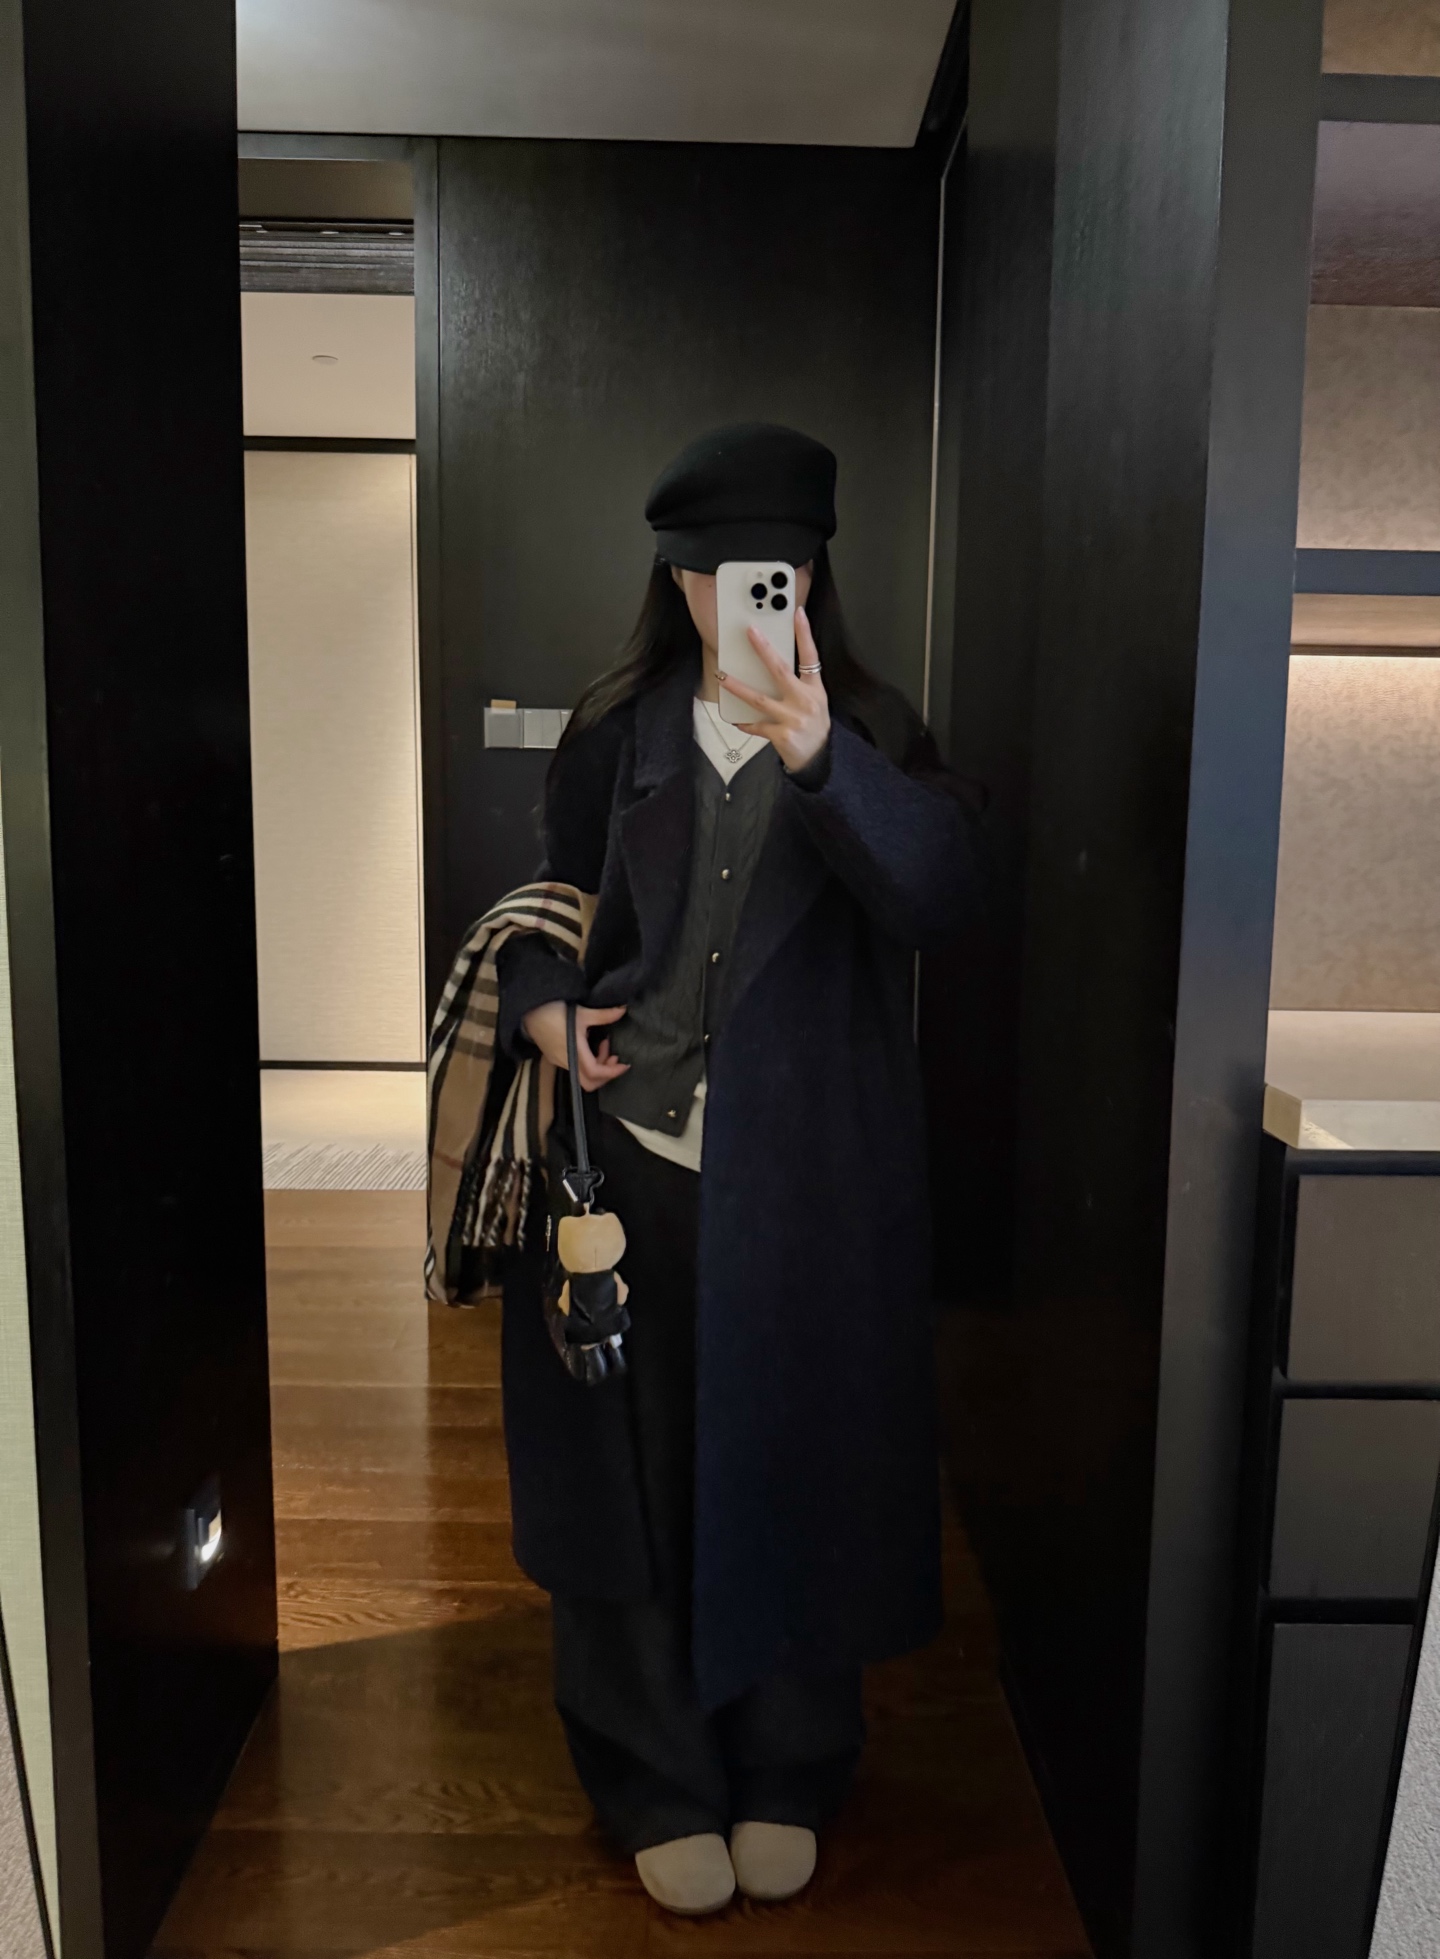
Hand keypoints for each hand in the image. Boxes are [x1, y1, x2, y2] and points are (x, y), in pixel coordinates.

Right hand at [521, 1000, 628, 1089]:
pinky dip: (588, 1063)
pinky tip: (590, 1046)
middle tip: (614, 1057)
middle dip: (606, 1074)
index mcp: (574, 1051)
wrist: (528, 1011)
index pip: (595, 1073)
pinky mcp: (555, 1058)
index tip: (624, 1065)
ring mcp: (559, 1062)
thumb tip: (623, 1010)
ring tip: (603, 1045)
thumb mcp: (581, 1012)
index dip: (612, 1072)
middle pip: (589, 1082)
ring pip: (582, 1076)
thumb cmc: (553, 1011)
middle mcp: (566, 1061)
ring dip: (598, 1066)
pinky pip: (575, 1069)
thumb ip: (603, 1015)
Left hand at [719, 603, 830, 772]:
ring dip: (738, 687)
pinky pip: (757, 725)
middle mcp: (805, 701)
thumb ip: (799, 684)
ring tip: (722, 676)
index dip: (804, 634)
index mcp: (814, 689)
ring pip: (760, 699)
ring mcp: (793, 718)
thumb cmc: (813, 726)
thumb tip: (770, 665)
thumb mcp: (815, 701)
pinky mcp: (782, 735)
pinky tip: (735, 719)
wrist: (818, 758)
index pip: (810, 656)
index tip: (797, 614)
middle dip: (764, 650)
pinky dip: (745, 722)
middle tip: (750, 633)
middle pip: (780, 670)